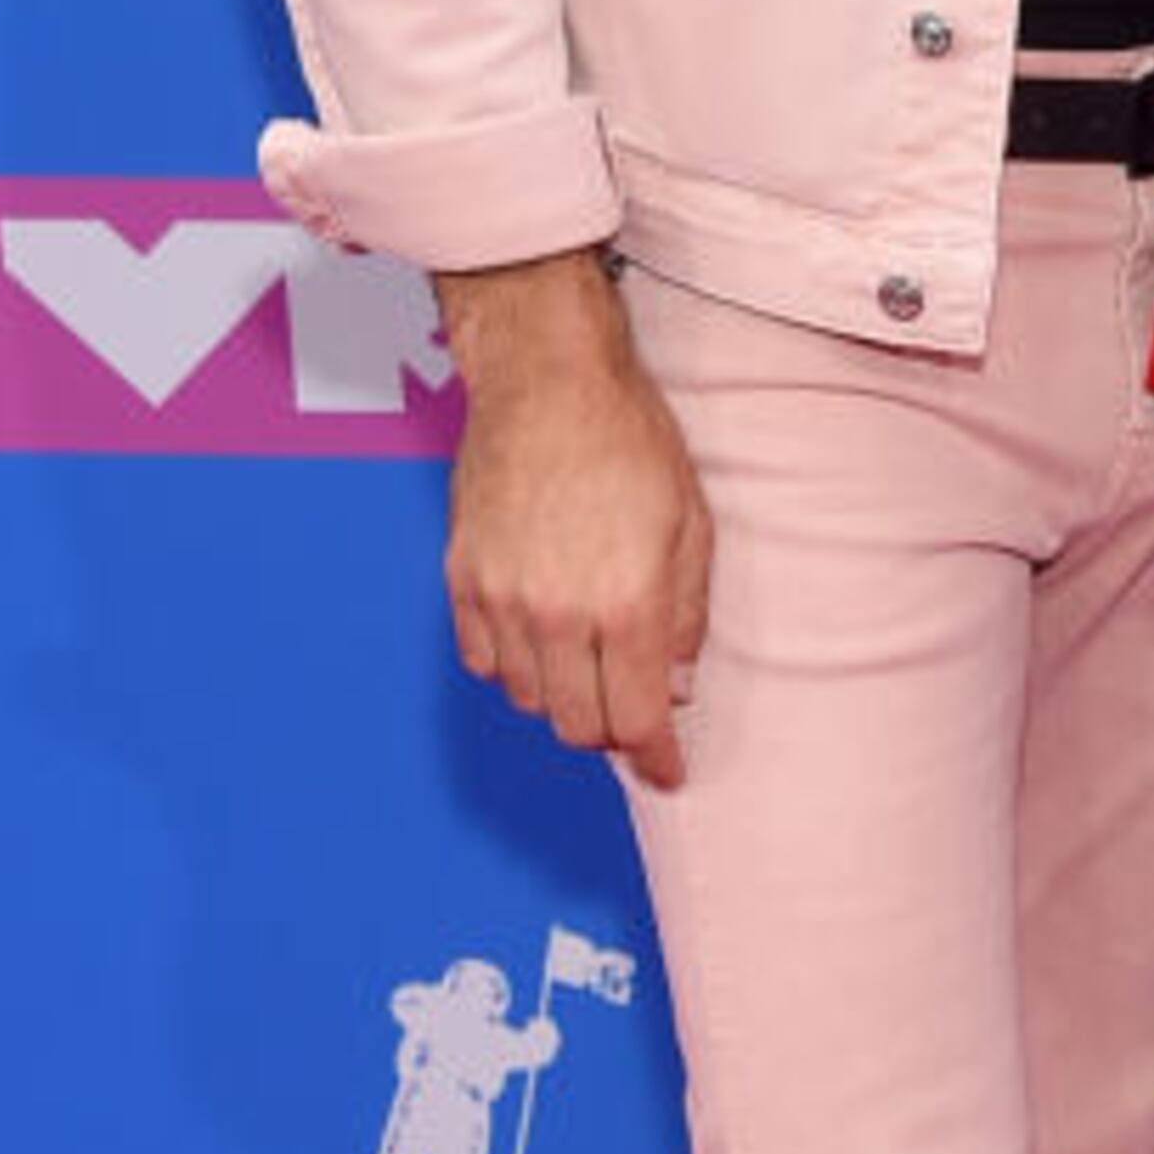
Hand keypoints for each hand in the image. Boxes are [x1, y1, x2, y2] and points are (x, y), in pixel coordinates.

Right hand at [436, 254, 712, 787]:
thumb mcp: (690, 526)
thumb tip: (676, 686)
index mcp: (624, 604)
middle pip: (577, 725)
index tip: (668, 773)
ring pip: (528, 699)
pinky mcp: (463, 577)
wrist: (546, 380)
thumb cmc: (629, 440)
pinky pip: (483, 660)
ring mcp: (502, 598)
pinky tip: (540, 639)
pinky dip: (513, 667)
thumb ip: (685, 616)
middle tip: (633, 714)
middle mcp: (557, 613)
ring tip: (589, 665)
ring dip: (563, 698)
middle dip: (612, 734)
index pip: (636, 721)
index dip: (657, 760)